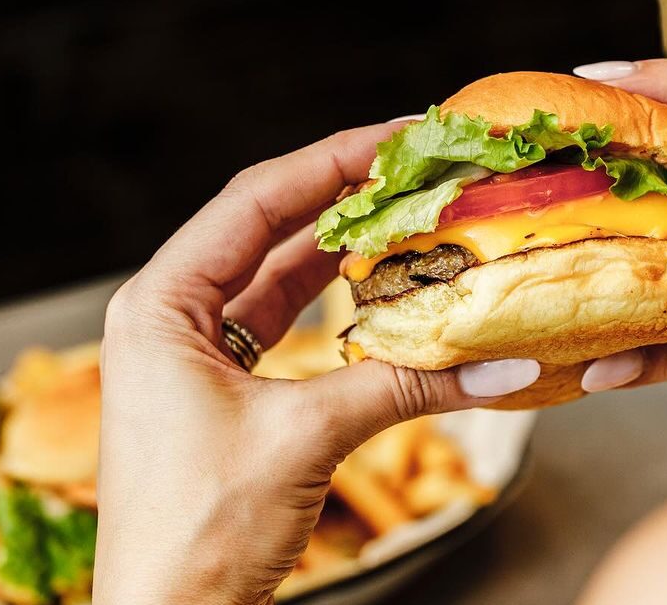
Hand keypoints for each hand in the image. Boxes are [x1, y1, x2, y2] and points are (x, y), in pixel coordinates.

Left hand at [94, 124, 538, 604]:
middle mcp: (170, 316)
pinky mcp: (226, 386)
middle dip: (342, 195)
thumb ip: (407, 387)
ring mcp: (196, 352)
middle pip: (266, 229)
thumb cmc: (200, 531)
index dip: (328, 162)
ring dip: (343, 246)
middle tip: (415, 166)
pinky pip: (286, 322)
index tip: (396, 136)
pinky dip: (337, 301)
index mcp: (159, 305)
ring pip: (278, 273)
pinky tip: (381, 282)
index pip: (252, 203)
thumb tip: (507, 364)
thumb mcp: (305, 438)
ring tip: (408, 212)